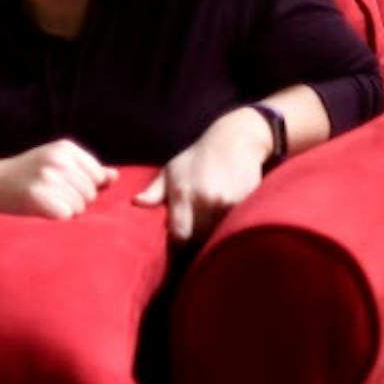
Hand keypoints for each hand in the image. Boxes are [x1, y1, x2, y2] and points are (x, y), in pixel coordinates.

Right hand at [0, 139, 115, 218]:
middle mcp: (58, 160)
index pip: (98, 176)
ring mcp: (48, 178)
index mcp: (65, 147)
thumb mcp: (54, 163)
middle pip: (91, 193)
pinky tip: (40, 209)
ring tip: (44, 201)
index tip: (61, 185)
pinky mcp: (38, 197)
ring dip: (66, 210)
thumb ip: (86, 169)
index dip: (84, 187)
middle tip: (49, 195)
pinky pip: (66, 216)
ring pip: (81, 207)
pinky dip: (55, 218)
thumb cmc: (24, 175)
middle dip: (76, 200)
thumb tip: (114, 176)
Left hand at [134, 108, 272, 242]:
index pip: (179, 234)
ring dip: (211, 235)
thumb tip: (136, 202)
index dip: (178, 242)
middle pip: (199, 238)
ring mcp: (228, 202)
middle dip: (194, 239)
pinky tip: (222, 218)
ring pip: (217, 234)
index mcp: (182, 192)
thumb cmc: (196, 157)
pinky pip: (234, 225)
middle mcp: (205, 199)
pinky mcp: (246, 203)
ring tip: (206, 224)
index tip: (177, 240)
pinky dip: (227, 227)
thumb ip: (154, 191)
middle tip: (192, 233)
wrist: (234, 141)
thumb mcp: (170, 170)